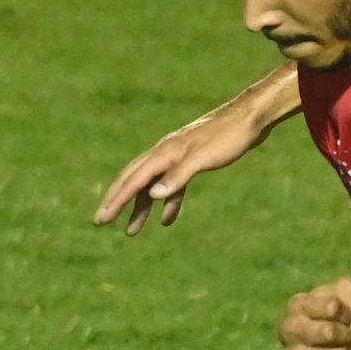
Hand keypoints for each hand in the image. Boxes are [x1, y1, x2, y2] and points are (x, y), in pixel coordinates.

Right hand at [94, 99, 274, 233]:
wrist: (250, 118)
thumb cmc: (228, 137)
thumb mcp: (202, 159)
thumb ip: (177, 177)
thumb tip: (152, 195)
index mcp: (164, 153)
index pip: (133, 181)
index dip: (115, 201)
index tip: (101, 219)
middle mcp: (165, 153)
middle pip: (133, 180)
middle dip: (117, 202)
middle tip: (101, 221)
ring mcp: (177, 157)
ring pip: (151, 185)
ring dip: (140, 208)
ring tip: (132, 231)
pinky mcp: (191, 160)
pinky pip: (171, 185)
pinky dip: (167, 202)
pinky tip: (167, 219)